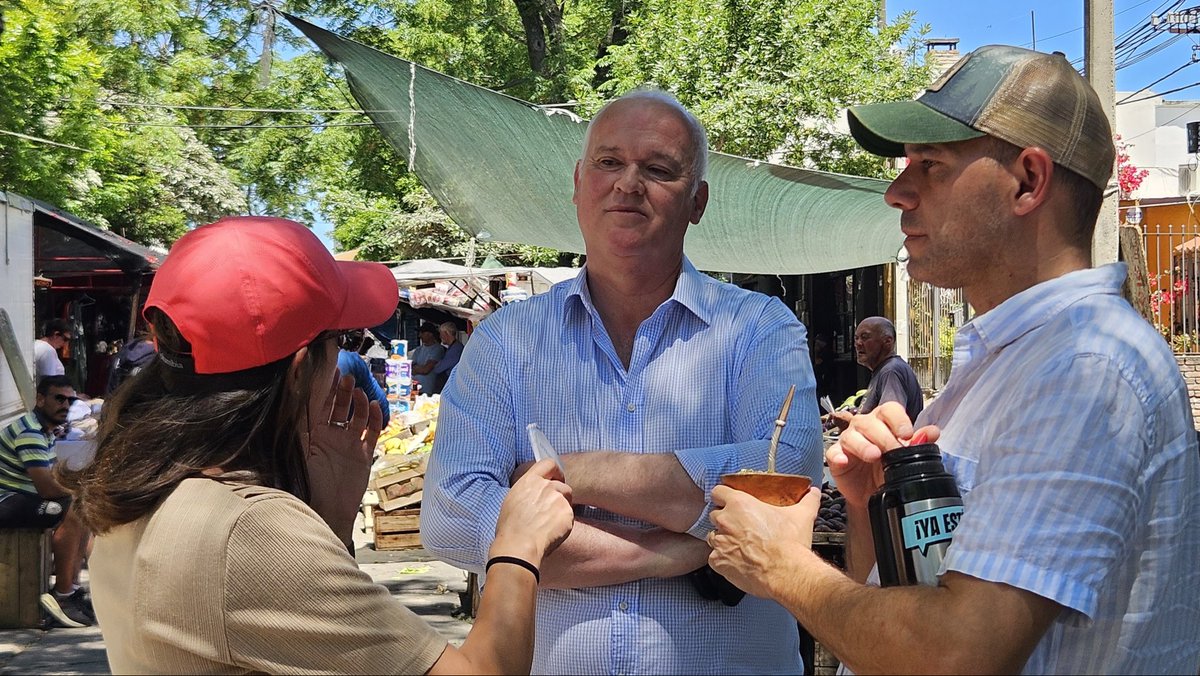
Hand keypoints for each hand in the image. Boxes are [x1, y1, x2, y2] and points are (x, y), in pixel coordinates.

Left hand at [305, 370, 381, 542]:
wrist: (327, 510)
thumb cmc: (306, 483)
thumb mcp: (296, 449)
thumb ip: (292, 424)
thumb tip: (283, 397)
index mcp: (312, 434)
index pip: (319, 405)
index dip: (324, 388)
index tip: (328, 371)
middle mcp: (331, 436)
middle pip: (339, 407)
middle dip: (342, 391)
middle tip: (346, 377)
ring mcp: (349, 444)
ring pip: (357, 416)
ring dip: (358, 403)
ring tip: (358, 393)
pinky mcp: (364, 454)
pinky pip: (372, 432)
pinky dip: (374, 418)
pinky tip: (373, 406)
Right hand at [493, 459, 573, 564]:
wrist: (519, 546)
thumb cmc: (510, 528)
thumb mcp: (513, 500)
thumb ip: (528, 491)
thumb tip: (536, 494)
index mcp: (530, 481)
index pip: (549, 464)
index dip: (556, 472)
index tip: (556, 479)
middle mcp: (546, 486)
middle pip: (562, 485)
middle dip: (560, 496)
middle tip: (552, 510)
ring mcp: (558, 499)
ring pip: (568, 500)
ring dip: (562, 508)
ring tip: (549, 523)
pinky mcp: (568, 513)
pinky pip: (570, 516)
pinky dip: (564, 523)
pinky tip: (552, 532)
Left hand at [706, 484, 821, 599]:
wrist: (788, 572)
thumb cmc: (791, 544)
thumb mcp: (802, 515)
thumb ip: (807, 500)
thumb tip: (813, 493)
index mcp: (740, 504)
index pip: (718, 492)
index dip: (723, 496)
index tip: (729, 502)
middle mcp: (726, 521)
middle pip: (715, 515)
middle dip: (725, 520)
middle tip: (740, 527)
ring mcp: (720, 542)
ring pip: (713, 537)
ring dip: (723, 540)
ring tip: (739, 546)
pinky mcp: (719, 562)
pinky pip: (714, 558)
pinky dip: (723, 560)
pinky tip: (736, 561)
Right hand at [825, 402, 938, 508]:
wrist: (873, 492)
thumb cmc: (888, 469)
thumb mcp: (906, 457)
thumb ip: (919, 443)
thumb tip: (933, 432)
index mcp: (883, 422)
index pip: (889, 409)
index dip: (898, 420)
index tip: (907, 434)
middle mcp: (864, 427)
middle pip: (869, 422)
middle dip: (883, 437)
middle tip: (894, 451)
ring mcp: (848, 441)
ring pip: (851, 436)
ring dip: (863, 445)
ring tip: (874, 456)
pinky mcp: (836, 457)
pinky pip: (833, 452)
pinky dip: (838, 456)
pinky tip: (844, 461)